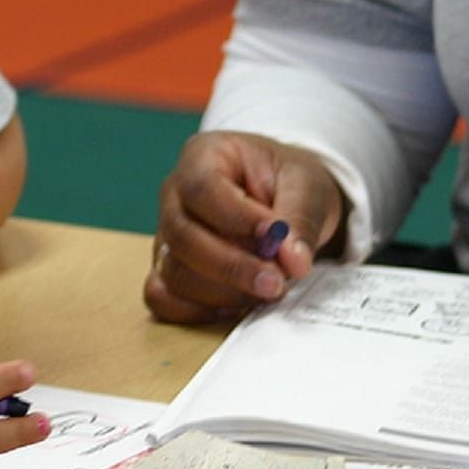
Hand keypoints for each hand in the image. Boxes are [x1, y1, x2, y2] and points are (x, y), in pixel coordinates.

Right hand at [144, 131, 344, 324]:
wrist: (283, 197)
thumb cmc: (287, 181)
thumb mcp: (306, 184)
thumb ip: (300, 218)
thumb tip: (293, 261)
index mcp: (203, 156)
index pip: (202, 188)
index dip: (236, 218)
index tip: (275, 238)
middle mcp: (175, 194)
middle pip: (183, 235)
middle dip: (232, 267)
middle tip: (276, 282)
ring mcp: (166, 234)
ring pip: (174, 272)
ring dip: (223, 292)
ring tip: (266, 290)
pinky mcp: (168, 268)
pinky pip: (162, 297)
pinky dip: (195, 311)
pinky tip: (235, 308)